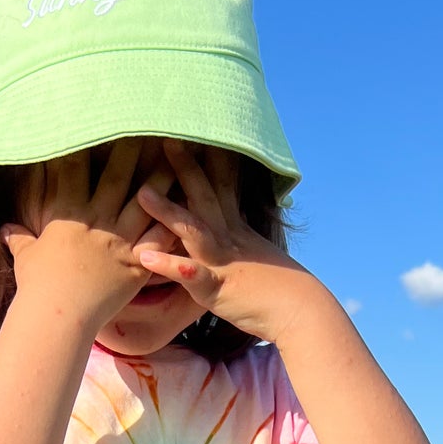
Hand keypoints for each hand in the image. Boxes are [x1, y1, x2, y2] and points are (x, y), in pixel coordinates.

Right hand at [0, 138, 178, 329]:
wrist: (56, 317)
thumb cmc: (37, 287)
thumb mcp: (25, 256)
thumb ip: (19, 237)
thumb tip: (5, 227)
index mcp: (66, 213)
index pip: (72, 167)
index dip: (81, 141)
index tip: (90, 118)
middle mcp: (95, 221)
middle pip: (115, 175)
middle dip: (129, 146)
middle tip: (144, 121)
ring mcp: (118, 242)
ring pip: (143, 201)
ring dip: (160, 176)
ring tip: (174, 155)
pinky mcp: (135, 265)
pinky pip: (159, 239)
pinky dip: (174, 222)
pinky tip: (189, 206)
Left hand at [134, 141, 317, 343]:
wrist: (300, 311)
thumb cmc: (279, 289)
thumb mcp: (256, 255)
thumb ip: (237, 238)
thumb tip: (230, 223)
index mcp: (236, 229)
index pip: (221, 185)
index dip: (208, 159)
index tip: (192, 131)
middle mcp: (228, 239)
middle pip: (205, 196)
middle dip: (185, 167)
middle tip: (165, 137)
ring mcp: (222, 261)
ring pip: (193, 230)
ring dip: (168, 211)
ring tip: (142, 193)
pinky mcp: (216, 288)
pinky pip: (190, 275)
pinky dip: (169, 265)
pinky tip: (145, 257)